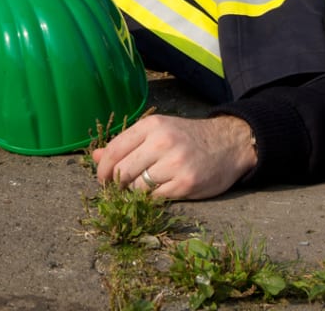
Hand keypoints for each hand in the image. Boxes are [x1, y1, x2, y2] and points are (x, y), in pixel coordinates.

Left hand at [91, 114, 256, 200]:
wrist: (229, 143)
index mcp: (152, 125)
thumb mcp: (157, 131)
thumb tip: (95, 157)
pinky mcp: (186, 183)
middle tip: (117, 189)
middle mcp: (162, 141)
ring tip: (138, 190)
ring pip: (137, 187)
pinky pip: (155, 198)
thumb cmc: (188, 138)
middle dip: (115, 184)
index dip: (103, 168)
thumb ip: (126, 144)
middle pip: (122, 171)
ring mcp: (175, 163)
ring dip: (133, 193)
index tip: (102, 179)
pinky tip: (157, 193)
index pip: (115, 149)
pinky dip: (151, 199)